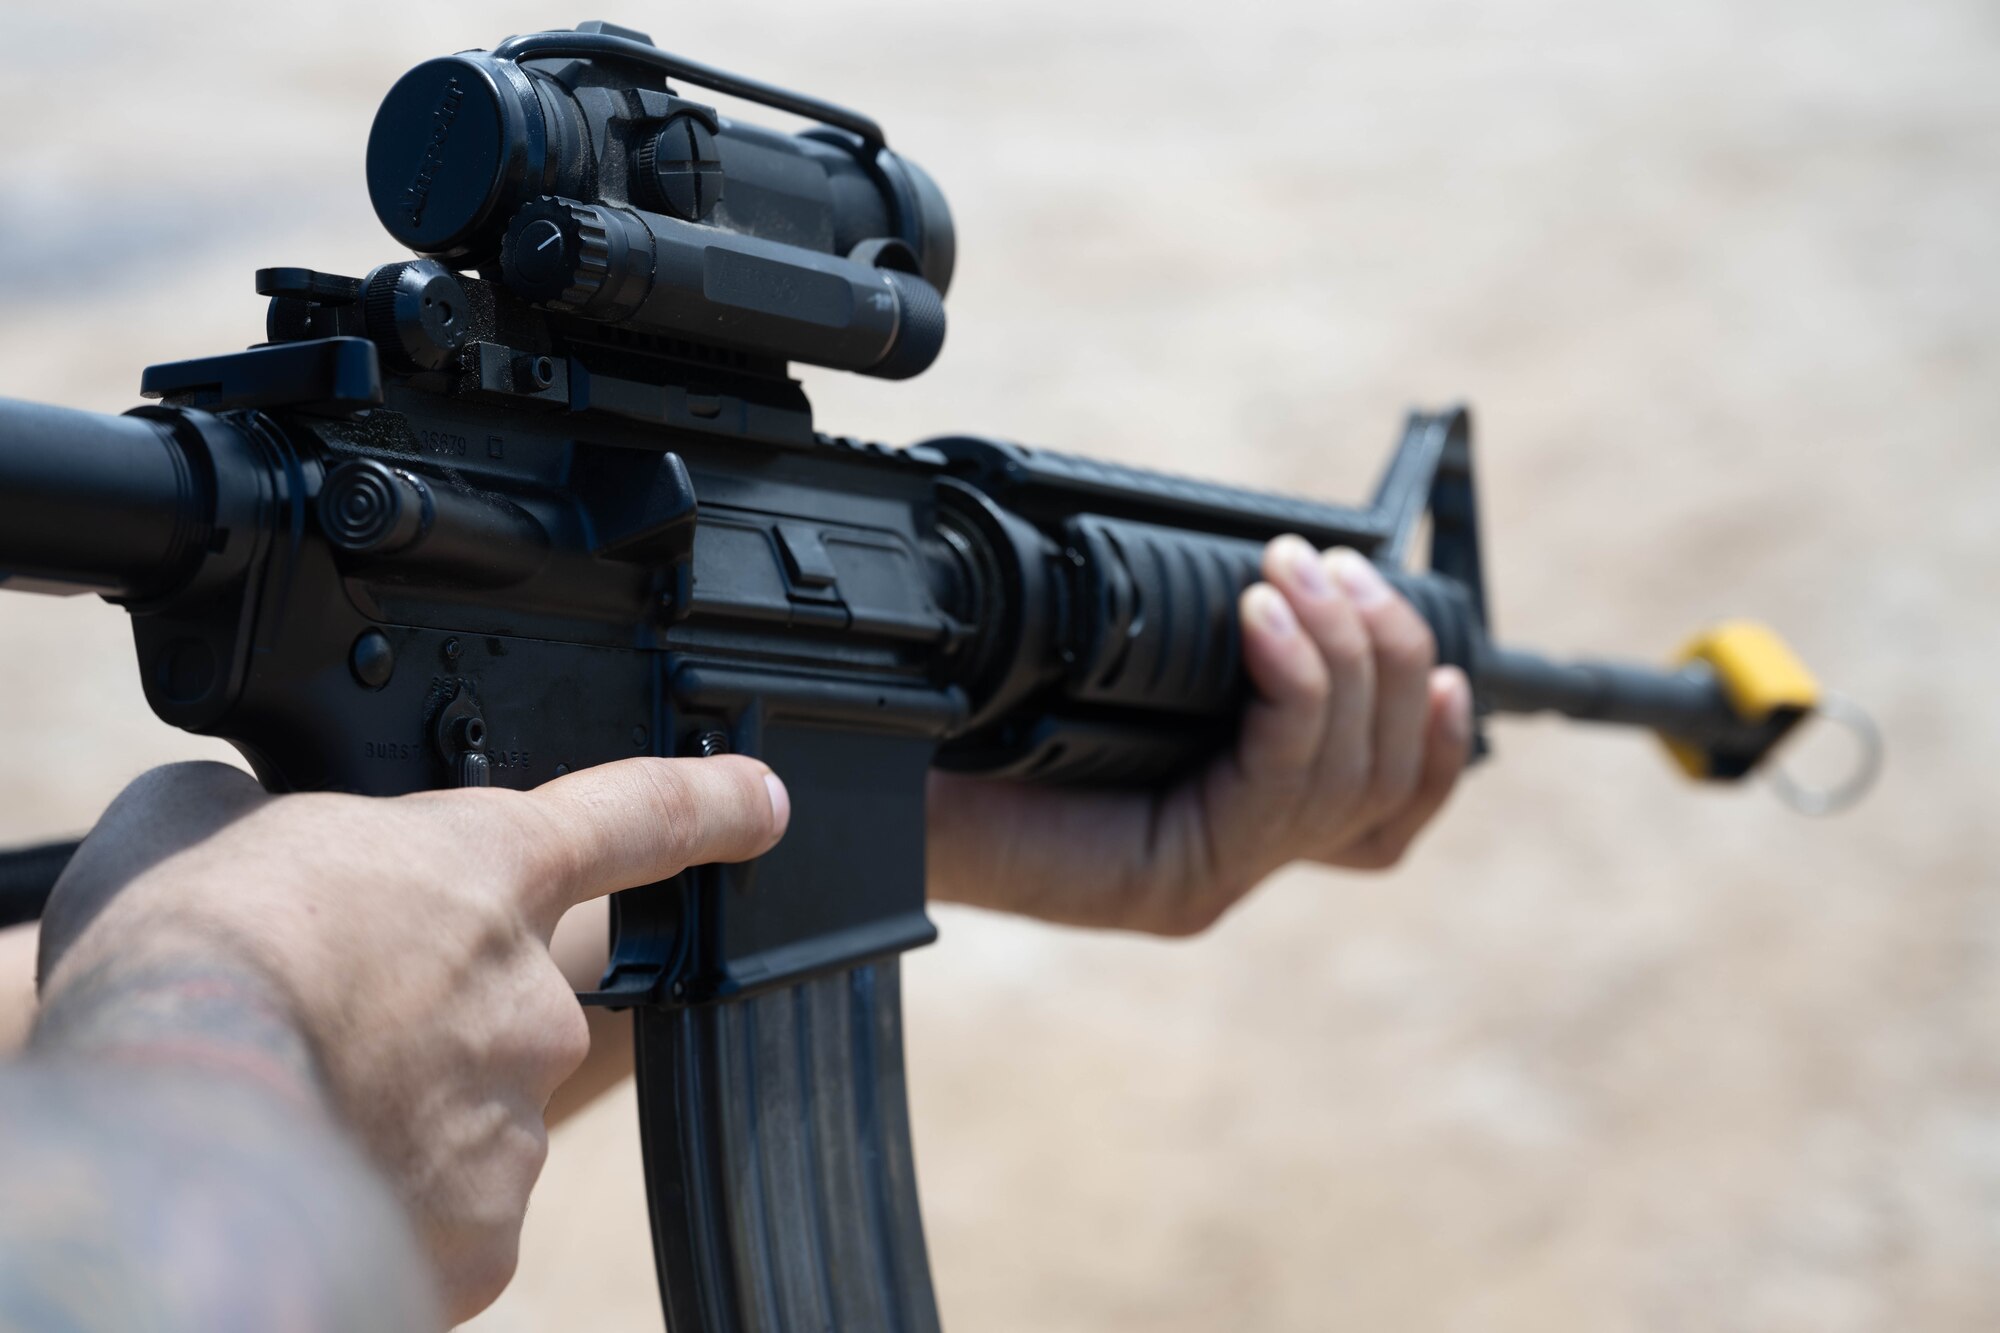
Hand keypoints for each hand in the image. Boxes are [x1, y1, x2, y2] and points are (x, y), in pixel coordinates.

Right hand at [36, 755, 788, 1320]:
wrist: (165, 1143)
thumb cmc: (176, 968)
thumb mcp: (192, 823)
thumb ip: (258, 812)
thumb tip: (240, 822)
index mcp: (485, 868)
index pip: (638, 815)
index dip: (710, 804)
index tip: (764, 803)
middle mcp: (531, 995)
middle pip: (517, 1000)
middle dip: (440, 1017)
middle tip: (328, 1029)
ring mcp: (520, 1119)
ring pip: (480, 1114)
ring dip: (409, 1115)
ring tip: (297, 1113)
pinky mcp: (487, 1234)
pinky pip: (453, 1215)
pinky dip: (393, 1209)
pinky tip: (316, 1190)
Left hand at [927, 535, 1472, 934]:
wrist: (857, 784)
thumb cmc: (956, 718)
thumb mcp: (1093, 662)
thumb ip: (1181, 645)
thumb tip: (1263, 570)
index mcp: (1221, 816)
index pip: (1380, 809)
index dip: (1430, 734)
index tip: (1435, 641)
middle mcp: (1230, 856)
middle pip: (1382, 785)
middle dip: (1388, 659)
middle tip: (1333, 566)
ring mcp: (1208, 878)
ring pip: (1350, 787)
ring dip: (1350, 661)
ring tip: (1300, 575)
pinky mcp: (1173, 884)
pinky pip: (1282, 790)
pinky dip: (1297, 692)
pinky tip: (1263, 622)